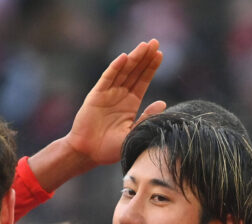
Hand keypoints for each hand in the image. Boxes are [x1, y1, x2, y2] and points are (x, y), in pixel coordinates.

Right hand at [66, 39, 165, 166]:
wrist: (88, 153)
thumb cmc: (111, 148)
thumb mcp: (134, 133)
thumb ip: (147, 118)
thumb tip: (163, 103)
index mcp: (131, 104)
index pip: (143, 81)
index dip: (151, 67)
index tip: (160, 54)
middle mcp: (120, 95)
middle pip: (135, 72)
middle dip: (145, 57)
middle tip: (155, 42)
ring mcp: (108, 93)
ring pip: (123, 71)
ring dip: (134, 58)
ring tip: (144, 45)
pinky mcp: (96, 95)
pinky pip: (108, 78)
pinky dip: (115, 68)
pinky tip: (124, 58)